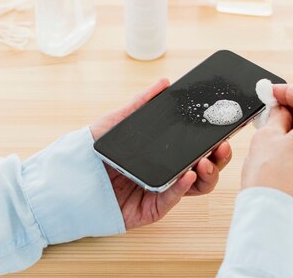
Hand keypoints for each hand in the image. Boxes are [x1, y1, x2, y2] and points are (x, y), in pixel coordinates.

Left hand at [90, 78, 231, 229]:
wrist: (69, 177)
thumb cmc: (92, 150)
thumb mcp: (117, 121)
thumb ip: (140, 103)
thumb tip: (164, 83)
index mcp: (161, 155)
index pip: (195, 149)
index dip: (212, 141)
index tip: (223, 130)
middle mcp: (164, 174)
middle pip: (203, 169)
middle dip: (219, 158)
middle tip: (222, 145)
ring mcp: (159, 192)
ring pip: (195, 187)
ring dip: (208, 173)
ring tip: (208, 161)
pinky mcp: (151, 209)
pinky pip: (172, 198)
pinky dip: (183, 186)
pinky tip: (190, 173)